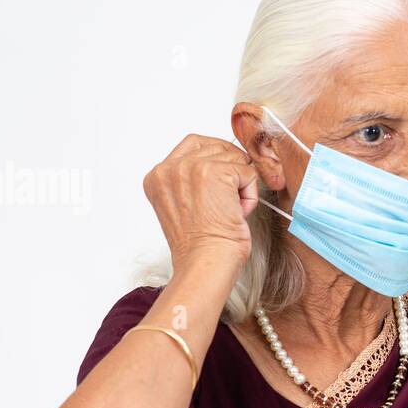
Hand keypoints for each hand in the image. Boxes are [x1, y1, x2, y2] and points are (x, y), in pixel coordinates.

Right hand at [142, 134, 260, 271]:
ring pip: (234, 158)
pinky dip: (250, 194)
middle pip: (216, 147)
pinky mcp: (216, 173)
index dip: (215, 158)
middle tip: (229, 201)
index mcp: (157, 177)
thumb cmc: (199, 247)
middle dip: (231, 171)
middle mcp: (170, 168)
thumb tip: (221, 164)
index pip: (193, 145)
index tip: (224, 180)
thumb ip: (190, 181)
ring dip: (240, 185)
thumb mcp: (182, 206)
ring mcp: (191, 168)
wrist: (205, 263)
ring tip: (229, 211)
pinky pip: (248, 172)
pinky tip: (237, 213)